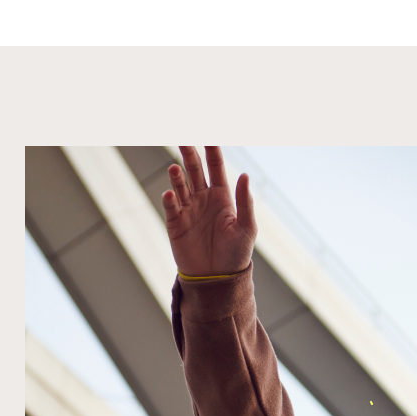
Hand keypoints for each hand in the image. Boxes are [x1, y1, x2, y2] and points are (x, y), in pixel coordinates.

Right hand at [162, 145, 256, 277]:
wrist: (218, 280)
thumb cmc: (236, 255)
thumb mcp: (246, 229)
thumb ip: (245, 203)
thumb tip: (245, 175)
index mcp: (222, 197)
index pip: (215, 166)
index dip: (212, 150)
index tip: (208, 135)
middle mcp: (203, 198)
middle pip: (194, 169)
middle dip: (189, 154)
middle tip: (184, 139)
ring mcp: (188, 209)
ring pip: (180, 184)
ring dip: (177, 176)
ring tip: (177, 168)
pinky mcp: (175, 223)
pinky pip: (171, 206)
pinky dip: (170, 199)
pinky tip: (171, 194)